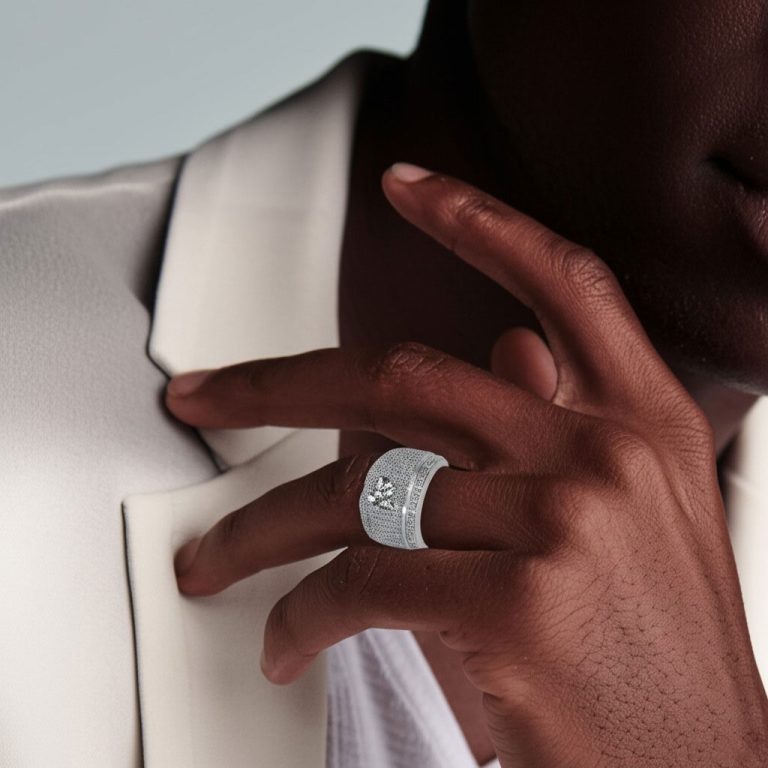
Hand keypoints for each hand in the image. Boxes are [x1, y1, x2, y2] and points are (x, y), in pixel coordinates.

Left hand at [166, 164, 767, 766]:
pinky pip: (363, 581)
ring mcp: (561, 524)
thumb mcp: (639, 520)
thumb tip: (506, 353)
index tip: (406, 188)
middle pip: (405, 378)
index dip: (479, 220)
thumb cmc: (657, 655)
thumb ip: (565, 426)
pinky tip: (286, 638)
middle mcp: (602, 455)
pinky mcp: (514, 607)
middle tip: (204, 395)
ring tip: (213, 558)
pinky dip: (303, 611)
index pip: (562, 282)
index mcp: (643, 424)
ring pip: (360, 489)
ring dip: (262, 529)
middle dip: (277, 383)